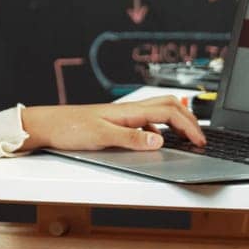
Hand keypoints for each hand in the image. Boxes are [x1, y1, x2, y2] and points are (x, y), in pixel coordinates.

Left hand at [17, 96, 206, 151]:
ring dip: (179, 121)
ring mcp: (124, 116)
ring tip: (188, 137)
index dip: (189, 127)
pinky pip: (149, 121)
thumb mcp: (102, 136)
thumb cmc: (69, 128)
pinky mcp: (118, 122)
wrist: (48, 126)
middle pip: (170, 106)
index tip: (200, 142)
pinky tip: (161, 139)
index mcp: (130, 111)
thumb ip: (132, 138)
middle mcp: (130, 110)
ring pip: (160, 112)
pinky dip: (163, 127)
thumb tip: (159, 141)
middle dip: (190, 120)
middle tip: (201, 139)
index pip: (170, 113)